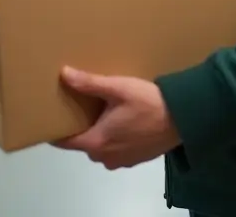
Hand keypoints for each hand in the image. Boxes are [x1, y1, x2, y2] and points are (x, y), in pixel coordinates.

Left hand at [53, 67, 180, 168]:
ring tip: (105, 110)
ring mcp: (121, 162)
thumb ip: (89, 83)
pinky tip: (124, 120)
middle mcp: (105, 158)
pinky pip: (116, 149)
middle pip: (84, 143)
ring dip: (101, 132)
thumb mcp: (118, 88)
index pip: (65, 142)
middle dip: (82, 126)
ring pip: (101, 146)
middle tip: (83, 104)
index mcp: (96, 142)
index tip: (52, 115)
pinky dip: (115, 137)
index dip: (56, 128)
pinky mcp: (136, 160)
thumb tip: (63, 73)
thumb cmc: (147, 103)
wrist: (183, 118)